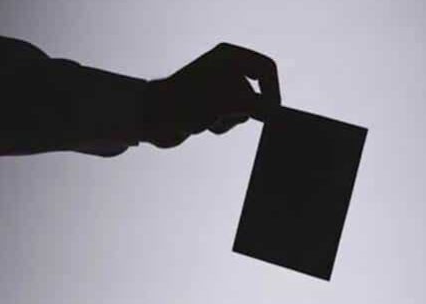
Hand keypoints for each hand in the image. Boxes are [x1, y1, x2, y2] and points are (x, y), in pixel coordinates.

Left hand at [142, 43, 280, 147]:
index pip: (266, 69)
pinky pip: (231, 119)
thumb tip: (275, 111)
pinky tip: (204, 124)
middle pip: (258, 92)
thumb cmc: (184, 103)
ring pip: (245, 109)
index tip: (272, 114)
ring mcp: (219, 88)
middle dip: (244, 109)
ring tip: (211, 119)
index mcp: (229, 56)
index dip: (273, 91)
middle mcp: (225, 68)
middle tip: (229, 115)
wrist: (150, 118)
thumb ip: (256, 105)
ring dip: (231, 120)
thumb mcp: (225, 102)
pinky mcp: (211, 106)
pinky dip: (222, 125)